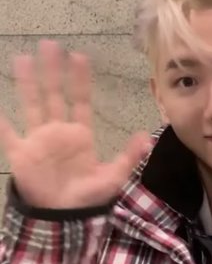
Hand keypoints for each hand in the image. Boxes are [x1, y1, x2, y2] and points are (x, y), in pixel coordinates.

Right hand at [0, 40, 151, 208]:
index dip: (79, 80)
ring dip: (28, 83)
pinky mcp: (20, 154)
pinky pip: (7, 134)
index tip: (79, 57)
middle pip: (54, 95)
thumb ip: (129, 156)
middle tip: (50, 45)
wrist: (64, 218)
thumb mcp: (114, 177)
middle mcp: (58, 132)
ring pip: (31, 105)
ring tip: (24, 59)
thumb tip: (146, 135)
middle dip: (52, 72)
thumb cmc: (88, 198)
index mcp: (80, 135)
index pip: (79, 101)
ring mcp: (38, 140)